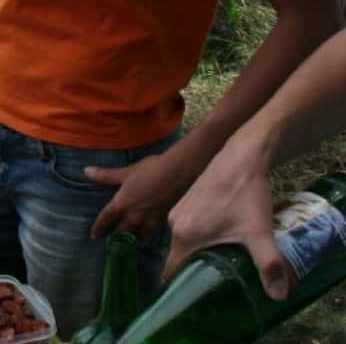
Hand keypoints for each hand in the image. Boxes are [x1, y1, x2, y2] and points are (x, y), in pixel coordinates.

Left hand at [87, 151, 191, 243]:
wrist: (178, 173)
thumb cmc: (150, 169)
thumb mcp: (126, 172)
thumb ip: (106, 175)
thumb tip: (86, 171)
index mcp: (122, 203)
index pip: (106, 219)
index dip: (98, 228)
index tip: (93, 236)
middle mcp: (134, 215)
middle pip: (121, 232)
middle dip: (115, 239)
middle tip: (111, 245)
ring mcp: (149, 219)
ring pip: (139, 237)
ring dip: (133, 241)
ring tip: (130, 245)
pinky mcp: (163, 219)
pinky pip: (153, 233)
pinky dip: (148, 237)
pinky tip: (148, 237)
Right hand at [164, 142, 291, 298]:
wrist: (241, 156)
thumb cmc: (246, 194)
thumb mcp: (259, 231)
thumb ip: (268, 265)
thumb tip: (278, 295)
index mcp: (183, 235)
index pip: (173, 272)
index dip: (184, 287)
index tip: (198, 296)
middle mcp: (173, 223)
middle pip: (180, 257)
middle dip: (197, 271)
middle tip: (219, 280)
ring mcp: (178, 210)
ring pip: (185, 242)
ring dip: (200, 253)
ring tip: (223, 261)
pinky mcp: (185, 201)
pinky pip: (188, 229)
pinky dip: (200, 238)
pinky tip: (222, 238)